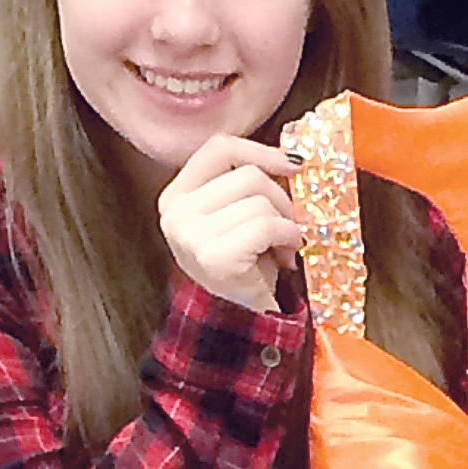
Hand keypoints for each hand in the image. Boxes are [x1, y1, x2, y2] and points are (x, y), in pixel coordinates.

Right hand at [158, 136, 304, 313]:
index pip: (219, 149)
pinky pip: (265, 225)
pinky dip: (287, 237)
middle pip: (247, 174)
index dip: (259, 150)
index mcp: (176, 195)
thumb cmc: (242, 264)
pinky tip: (286, 255)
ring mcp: (190, 235)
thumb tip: (291, 159)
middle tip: (288, 226)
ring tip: (285, 245)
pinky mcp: (214, 256)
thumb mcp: (235, 214)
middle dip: (280, 198)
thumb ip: (245, 183)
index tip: (291, 163)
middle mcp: (176, 213)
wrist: (237, 319)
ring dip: (286, 223)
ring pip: (259, 200)